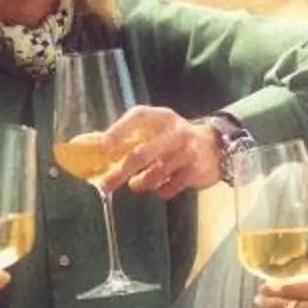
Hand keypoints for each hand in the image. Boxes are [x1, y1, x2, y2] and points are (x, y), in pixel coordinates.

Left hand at [108, 105, 223, 198]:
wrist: (215, 147)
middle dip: (121, 171)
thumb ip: (129, 136)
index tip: (103, 146)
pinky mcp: (194, 172)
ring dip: (139, 183)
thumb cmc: (174, 139)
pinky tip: (160, 184)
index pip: (138, 116)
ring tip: (136, 183)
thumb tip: (93, 148)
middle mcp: (176, 132)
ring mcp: (186, 152)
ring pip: (153, 175)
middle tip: (106, 183)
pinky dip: (158, 190)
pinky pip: (167, 188)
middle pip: (142, 153)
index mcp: (162, 117)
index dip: (119, 130)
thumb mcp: (157, 129)